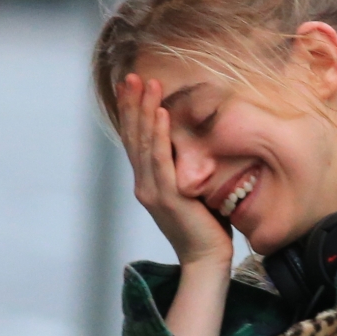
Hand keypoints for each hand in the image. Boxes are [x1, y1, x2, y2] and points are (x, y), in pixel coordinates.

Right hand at [116, 73, 232, 269]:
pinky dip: (160, 134)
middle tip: (131, 76)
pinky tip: (160, 113)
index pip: (135, 140)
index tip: (131, 86)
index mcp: (148, 182)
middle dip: (132, 104)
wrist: (206, 260)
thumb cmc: (205, 226)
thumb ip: (186, 168)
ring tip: (145, 84)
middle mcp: (144, 184)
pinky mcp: (168, 197)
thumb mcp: (192, 189)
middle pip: (134, 136)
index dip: (131, 112)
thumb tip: (195, 142)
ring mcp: (153, 190)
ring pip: (144, 142)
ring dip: (144, 111)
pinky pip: (161, 159)